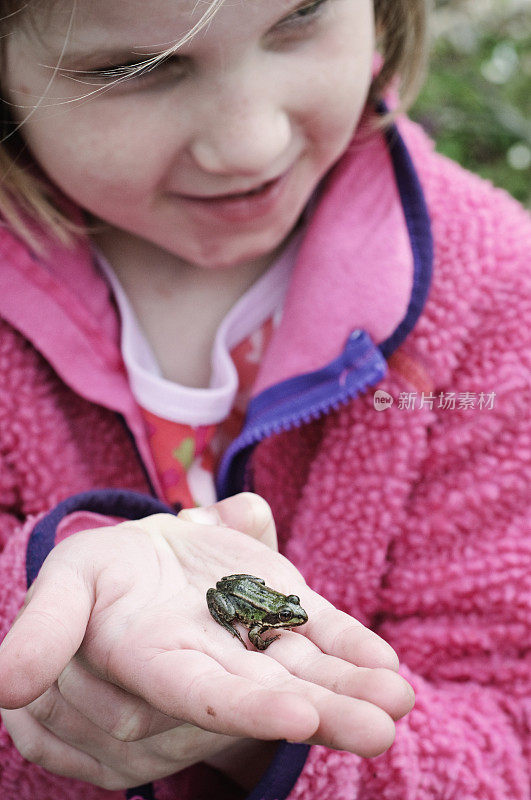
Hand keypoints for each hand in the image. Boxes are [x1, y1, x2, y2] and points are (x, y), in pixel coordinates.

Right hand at [0, 493, 413, 788]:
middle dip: (322, 712)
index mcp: (150, 664)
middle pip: (263, 696)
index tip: (293, 717)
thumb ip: (45, 629)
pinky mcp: (272, 620)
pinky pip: (313, 639)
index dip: (242, 707)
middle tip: (382, 726)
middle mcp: (205, 668)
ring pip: (299, 676)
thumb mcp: (66, 586)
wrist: (136, 560)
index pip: (197, 695)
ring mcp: (245, 648)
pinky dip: (350, 649)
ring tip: (400, 701)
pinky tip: (388, 666)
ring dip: (351, 691)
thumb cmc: (98, 578)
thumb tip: (5, 685)